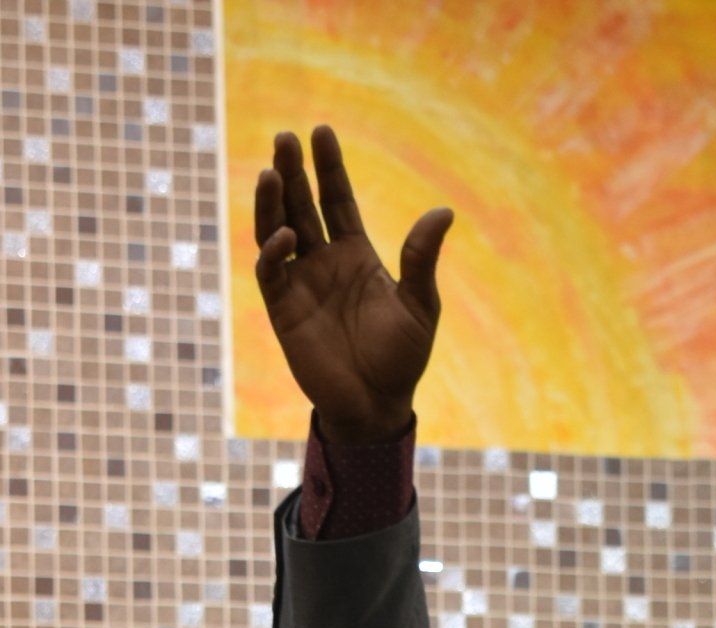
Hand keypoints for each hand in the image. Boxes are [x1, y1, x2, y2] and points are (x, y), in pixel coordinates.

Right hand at [253, 125, 451, 443]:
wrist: (376, 407)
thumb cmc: (402, 359)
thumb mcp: (420, 305)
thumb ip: (422, 258)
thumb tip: (444, 211)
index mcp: (356, 255)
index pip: (337, 200)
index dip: (329, 167)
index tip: (321, 132)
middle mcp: (324, 263)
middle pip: (302, 205)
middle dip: (293, 172)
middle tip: (285, 137)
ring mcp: (301, 284)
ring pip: (278, 229)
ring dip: (273, 201)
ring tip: (273, 169)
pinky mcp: (283, 310)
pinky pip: (271, 272)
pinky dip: (274, 251)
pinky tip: (286, 235)